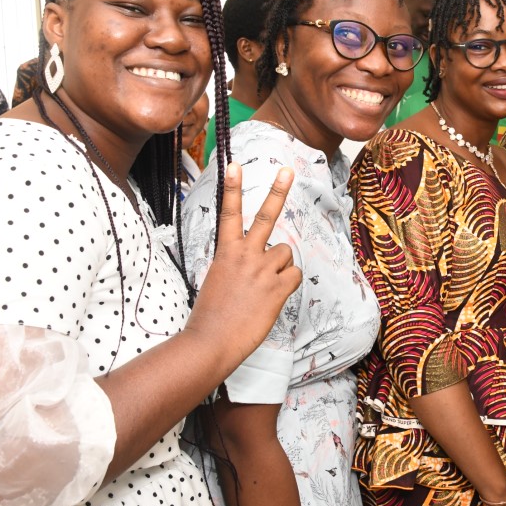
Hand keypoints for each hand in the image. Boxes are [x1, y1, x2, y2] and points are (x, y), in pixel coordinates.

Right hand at [187, 163, 301, 361]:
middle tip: (287, 171)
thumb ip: (237, 264)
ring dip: (281, 267)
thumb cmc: (211, 315)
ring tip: (265, 286)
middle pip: (265, 217)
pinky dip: (288, 285)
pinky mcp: (276, 288)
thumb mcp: (218, 279)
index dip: (232, 188)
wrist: (211, 341)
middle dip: (277, 192)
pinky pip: (294, 276)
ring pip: (286, 254)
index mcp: (225, 253)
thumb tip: (261, 261)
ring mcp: (261, 271)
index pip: (228, 213)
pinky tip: (273, 298)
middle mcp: (244, 256)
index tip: (234, 165)